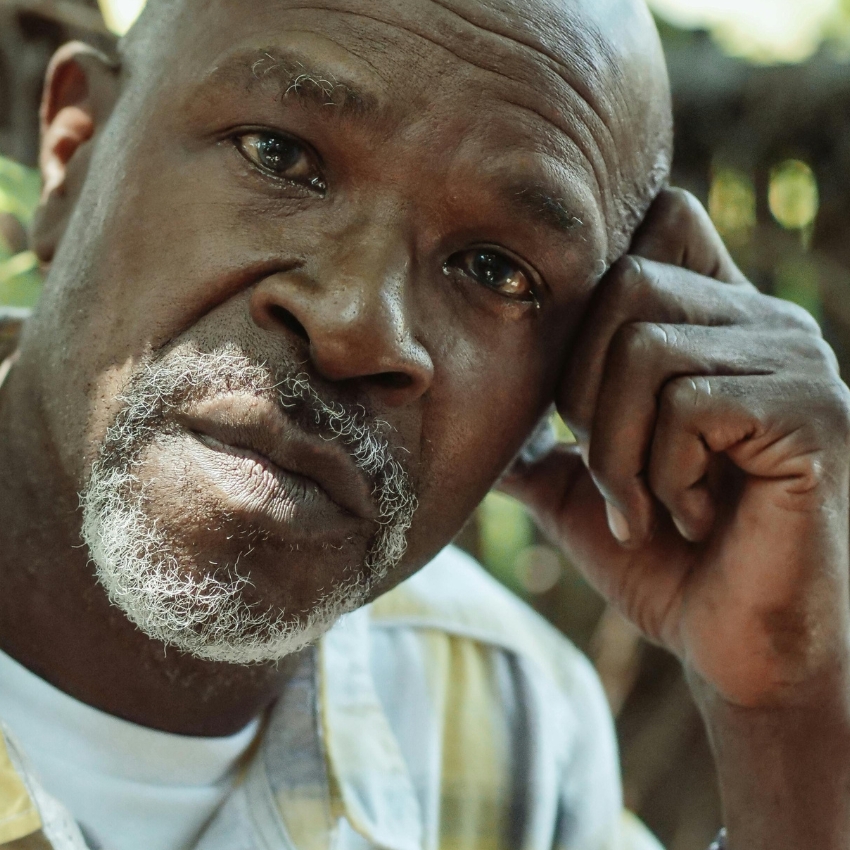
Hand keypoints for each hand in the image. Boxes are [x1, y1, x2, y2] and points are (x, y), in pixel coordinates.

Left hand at [503, 189, 849, 710]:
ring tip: (649, 504)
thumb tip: (464, 398)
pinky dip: (663, 475)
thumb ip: (535, 436)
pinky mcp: (810, 412)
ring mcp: (793, 361)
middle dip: (583, 391)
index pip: (665, 216)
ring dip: (617, 447)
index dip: (603, 270)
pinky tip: (693, 517)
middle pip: (626, 278)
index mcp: (714, 323)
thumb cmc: (663, 561)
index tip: (579, 376)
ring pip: (644, 346)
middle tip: (611, 471)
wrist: (735, 645)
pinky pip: (689, 405)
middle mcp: (763, 321)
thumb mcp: (582, 486)